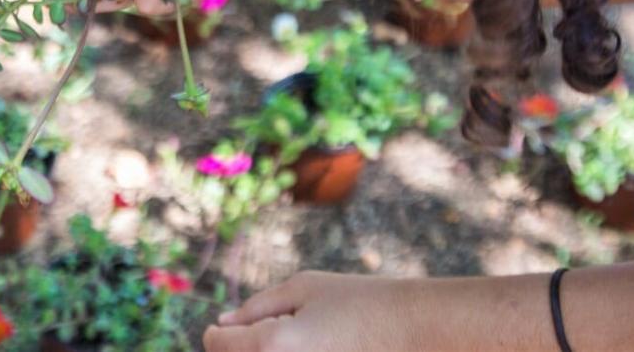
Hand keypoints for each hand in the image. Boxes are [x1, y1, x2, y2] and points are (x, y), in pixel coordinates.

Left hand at [203, 272, 414, 351]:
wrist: (417, 333)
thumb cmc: (359, 302)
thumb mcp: (305, 288)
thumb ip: (257, 306)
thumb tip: (223, 322)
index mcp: (272, 345)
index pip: (217, 344)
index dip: (216, 331)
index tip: (224, 325)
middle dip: (235, 349)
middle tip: (253, 335)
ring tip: (289, 341)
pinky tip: (306, 349)